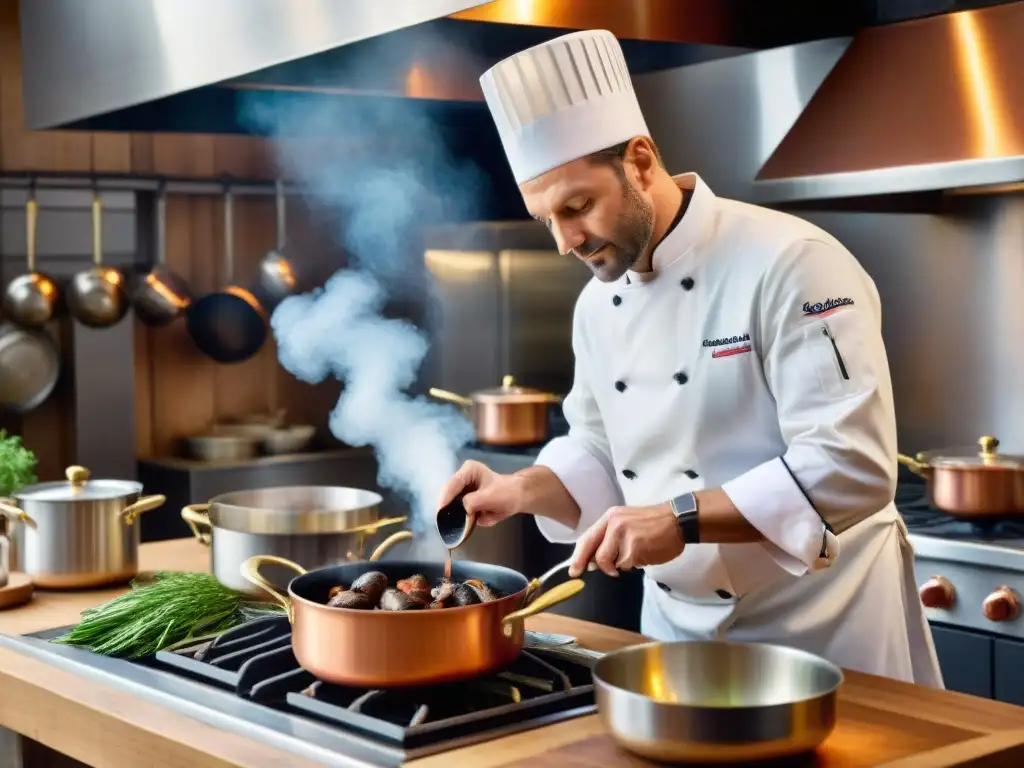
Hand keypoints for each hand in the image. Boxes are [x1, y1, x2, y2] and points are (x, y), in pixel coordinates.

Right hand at [436, 460, 522, 527]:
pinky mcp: (463, 502)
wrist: (516, 499)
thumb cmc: (506, 493)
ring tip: (447, 525)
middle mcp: (462, 479)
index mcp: (469, 470)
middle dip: (445, 507)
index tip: (440, 510)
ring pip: (449, 504)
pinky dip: (455, 518)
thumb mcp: (490, 497)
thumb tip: (461, 510)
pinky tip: (455, 526)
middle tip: (442, 521)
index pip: (453, 484)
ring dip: (449, 514)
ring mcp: (461, 490)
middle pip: (447, 494)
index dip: (446, 498)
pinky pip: (455, 511)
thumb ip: (473, 502)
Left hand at [569, 503, 684, 576]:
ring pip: (612, 563)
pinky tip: (645, 554)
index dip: (578, 557)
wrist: (678, 519)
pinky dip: (634, 565)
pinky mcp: (636, 548)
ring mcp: (625, 536)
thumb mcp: (626, 522)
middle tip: (603, 572)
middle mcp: (614, 524)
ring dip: (620, 566)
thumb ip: (609, 538)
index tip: (574, 571)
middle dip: (597, 567)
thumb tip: (592, 561)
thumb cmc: (652, 523)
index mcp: (609, 517)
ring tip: (634, 555)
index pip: (587, 538)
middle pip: (596, 555)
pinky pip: (627, 565)